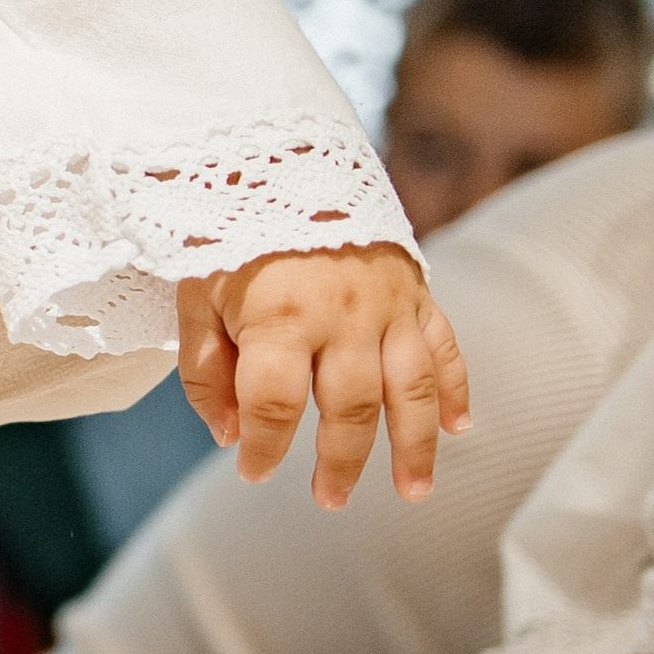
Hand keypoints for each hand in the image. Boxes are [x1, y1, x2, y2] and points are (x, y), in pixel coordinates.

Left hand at [176, 241, 470, 506]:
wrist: (280, 155)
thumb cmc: (227, 232)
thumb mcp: (194, 294)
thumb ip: (206, 369)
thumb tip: (228, 435)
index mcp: (280, 315)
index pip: (275, 403)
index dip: (264, 445)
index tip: (253, 470)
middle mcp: (342, 314)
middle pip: (350, 406)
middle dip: (342, 461)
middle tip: (329, 499)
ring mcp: (386, 303)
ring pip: (412, 387)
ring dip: (415, 445)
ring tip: (413, 492)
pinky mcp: (415, 289)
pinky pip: (444, 345)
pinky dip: (456, 388)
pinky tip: (459, 429)